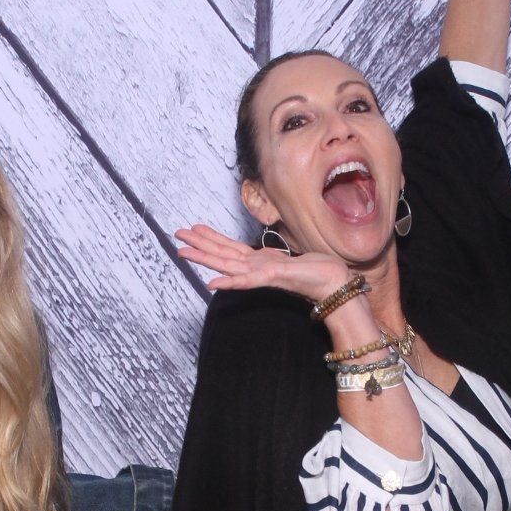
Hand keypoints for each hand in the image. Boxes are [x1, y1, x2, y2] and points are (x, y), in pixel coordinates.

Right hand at [175, 225, 351, 308]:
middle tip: (177, 235)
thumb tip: (266, 254)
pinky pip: (246, 281)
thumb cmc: (316, 271)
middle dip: (199, 245)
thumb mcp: (290, 259)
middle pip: (221, 254)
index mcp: (259, 261)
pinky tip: (212, 282)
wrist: (333, 282)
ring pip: (227, 265)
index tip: (194, 228)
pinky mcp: (272, 279)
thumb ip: (273, 258)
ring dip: (204, 259)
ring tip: (183, 251)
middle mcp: (256, 267)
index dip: (211, 238)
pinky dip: (229, 282)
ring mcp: (262, 274)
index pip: (229, 248)